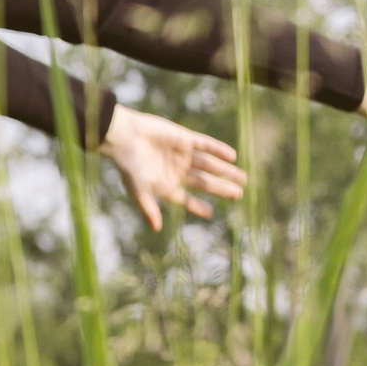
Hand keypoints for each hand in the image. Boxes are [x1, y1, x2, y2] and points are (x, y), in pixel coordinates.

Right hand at [100, 103, 246, 234]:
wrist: (124, 136)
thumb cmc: (128, 166)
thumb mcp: (138, 190)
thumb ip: (148, 209)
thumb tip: (156, 229)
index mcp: (165, 185)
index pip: (186, 199)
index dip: (198, 206)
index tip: (211, 213)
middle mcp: (176, 171)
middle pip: (204, 182)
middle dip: (221, 188)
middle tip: (239, 195)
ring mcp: (182, 154)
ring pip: (209, 164)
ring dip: (225, 171)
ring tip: (242, 178)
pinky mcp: (184, 138)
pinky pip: (205, 144)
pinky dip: (218, 149)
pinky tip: (232, 156)